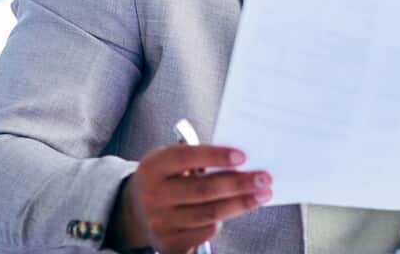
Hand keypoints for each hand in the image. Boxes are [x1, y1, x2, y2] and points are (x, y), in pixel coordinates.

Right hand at [107, 143, 271, 253]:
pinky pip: (205, 232)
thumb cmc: (164, 178)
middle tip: (264, 179)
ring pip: (209, 214)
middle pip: (203, 190)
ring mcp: (160, 222)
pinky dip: (223, 220)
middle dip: (239, 184)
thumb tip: (240, 163)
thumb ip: (196, 158)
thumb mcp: (169, 161)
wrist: (135, 211)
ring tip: (262, 195)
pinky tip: (235, 209)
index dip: (215, 156)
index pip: (186, 158)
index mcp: (152, 167)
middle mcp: (153, 195)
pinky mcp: (168, 243)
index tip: (243, 156)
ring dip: (241, 204)